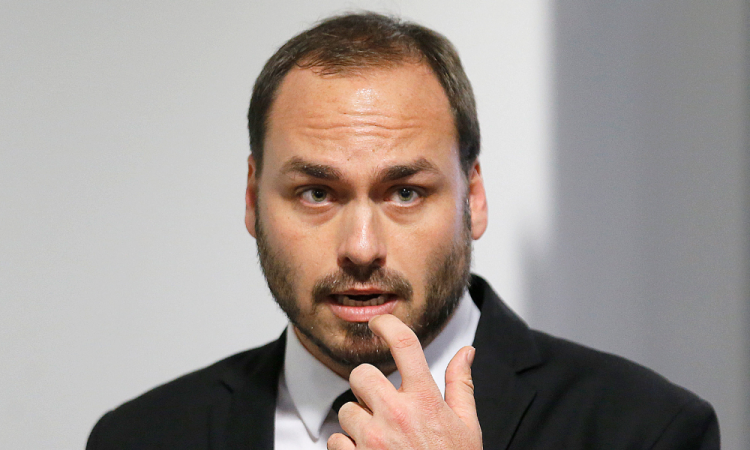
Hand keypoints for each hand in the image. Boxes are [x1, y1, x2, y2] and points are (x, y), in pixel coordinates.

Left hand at [327, 314, 481, 449]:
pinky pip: (336, 441)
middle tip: (381, 402)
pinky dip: (347, 448)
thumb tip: (466, 351)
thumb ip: (461, 385)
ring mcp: (374, 440)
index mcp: (425, 400)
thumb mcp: (467, 426)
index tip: (379, 323)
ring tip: (381, 439)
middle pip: (361, 374)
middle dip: (368, 385)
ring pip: (346, 410)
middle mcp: (397, 414)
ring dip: (358, 421)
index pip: (404, 344)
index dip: (387, 324)